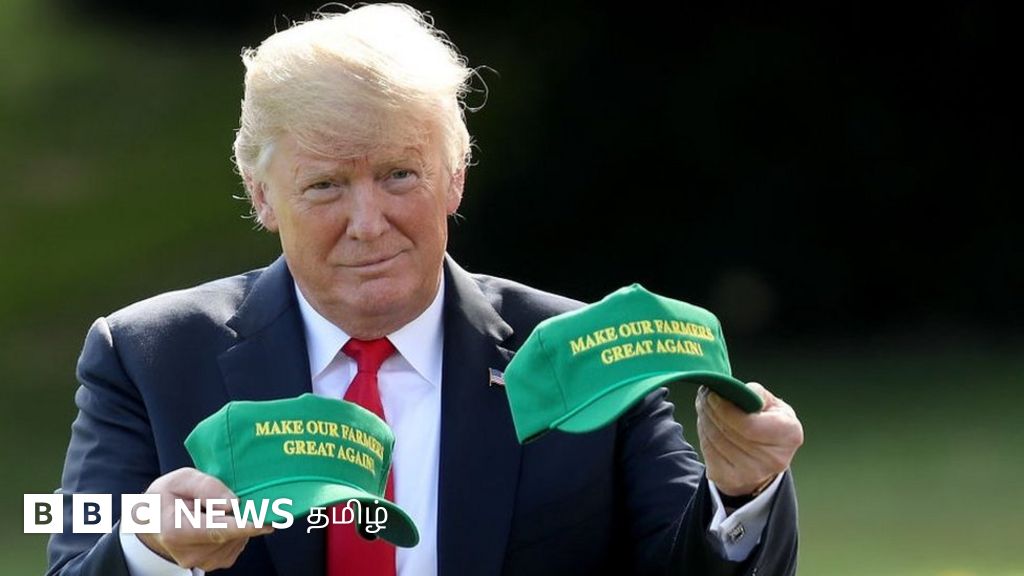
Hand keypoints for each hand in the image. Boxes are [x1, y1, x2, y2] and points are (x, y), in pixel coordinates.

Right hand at [135, 467, 273, 570]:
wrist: (154, 522)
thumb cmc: (167, 497)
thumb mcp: (180, 480)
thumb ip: (206, 487)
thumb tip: (233, 503)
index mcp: (177, 531)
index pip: (216, 530)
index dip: (244, 526)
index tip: (266, 521)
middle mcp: (190, 553)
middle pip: (231, 534)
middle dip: (242, 516)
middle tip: (234, 499)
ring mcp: (202, 561)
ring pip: (238, 539)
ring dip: (239, 522)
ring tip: (218, 510)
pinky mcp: (214, 563)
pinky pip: (237, 544)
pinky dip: (238, 531)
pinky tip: (223, 520)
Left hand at [696, 382, 803, 495]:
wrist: (765, 457)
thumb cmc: (769, 423)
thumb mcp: (773, 404)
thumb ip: (757, 394)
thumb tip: (738, 391)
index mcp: (789, 435)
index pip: (749, 425)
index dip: (726, 410)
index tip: (713, 394)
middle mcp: (773, 459)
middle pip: (729, 432)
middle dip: (712, 410)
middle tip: (704, 395)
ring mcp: (752, 473)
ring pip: (716, 441)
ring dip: (705, 420)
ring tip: (704, 405)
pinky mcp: (731, 480)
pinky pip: (709, 452)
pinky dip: (703, 434)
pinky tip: (706, 423)